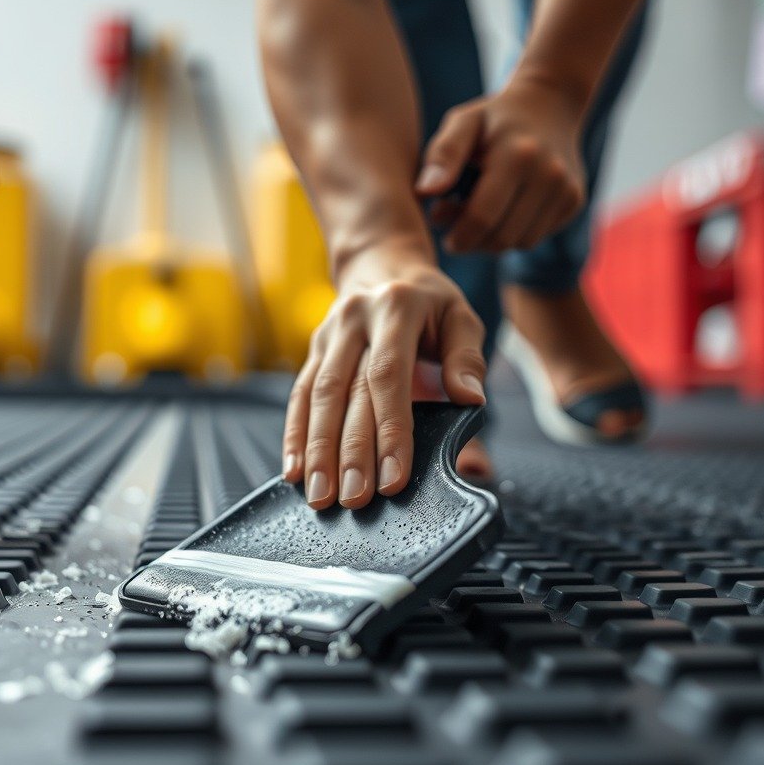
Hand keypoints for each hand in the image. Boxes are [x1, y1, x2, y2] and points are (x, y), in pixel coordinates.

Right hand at [284, 249, 485, 510]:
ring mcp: (327, 334)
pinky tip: (293, 470)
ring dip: (315, 451)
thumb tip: (470, 398)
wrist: (381, 266)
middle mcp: (354, 318)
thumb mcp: (460, 316)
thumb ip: (467, 357)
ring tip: (319, 496)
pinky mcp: (312, 351)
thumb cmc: (429, 302)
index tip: (393, 477)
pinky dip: (294, 435)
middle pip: (346, 392)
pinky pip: (298, 396)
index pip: (389, 376)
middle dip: (348, 451)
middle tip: (353, 499)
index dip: (390, 429)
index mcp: (395, 308)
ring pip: (315, 397)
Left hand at [415, 74, 586, 252]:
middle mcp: (550, 175)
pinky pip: (536, 236)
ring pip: (521, 243)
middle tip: (457, 226)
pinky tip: (504, 210)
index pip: (483, 218)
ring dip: (494, 240)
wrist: (550, 104)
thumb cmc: (494, 119)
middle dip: (474, 241)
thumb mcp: (463, 123)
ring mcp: (567, 189)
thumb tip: (425, 192)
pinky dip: (515, 233)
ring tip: (479, 216)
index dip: (459, 237)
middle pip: (502, 238)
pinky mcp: (575, 201)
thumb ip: (442, 155)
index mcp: (517, 155)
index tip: (445, 233)